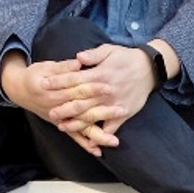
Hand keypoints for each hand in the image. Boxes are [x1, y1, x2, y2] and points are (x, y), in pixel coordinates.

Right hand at [3, 52, 122, 156]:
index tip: (109, 86)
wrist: (19, 90)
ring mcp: (60, 119)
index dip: (93, 88)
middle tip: (121, 111)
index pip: (78, 89)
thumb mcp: (46, 67)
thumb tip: (78, 62)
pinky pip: (73, 136)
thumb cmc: (35, 75)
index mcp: (55, 91)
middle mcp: (58, 107)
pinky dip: (85, 144)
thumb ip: (64, 66)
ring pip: (80, 128)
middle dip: (103, 112)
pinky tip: (98, 151)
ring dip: (97, 135)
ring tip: (114, 141)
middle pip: (83, 111)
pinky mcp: (60, 124)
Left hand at [34, 44, 163, 156]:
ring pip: (92, 116)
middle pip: (80, 101)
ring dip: (76, 123)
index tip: (44, 84)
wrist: (150, 68)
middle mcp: (105, 91)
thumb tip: (77, 57)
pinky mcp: (123, 113)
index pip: (74, 79)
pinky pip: (111, 127)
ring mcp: (114, 104)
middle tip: (49, 112)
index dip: (58, 82)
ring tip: (62, 127)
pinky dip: (101, 136)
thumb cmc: (126, 57)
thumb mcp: (109, 50)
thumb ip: (92, 54)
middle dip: (63, 108)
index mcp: (99, 74)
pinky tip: (90, 142)